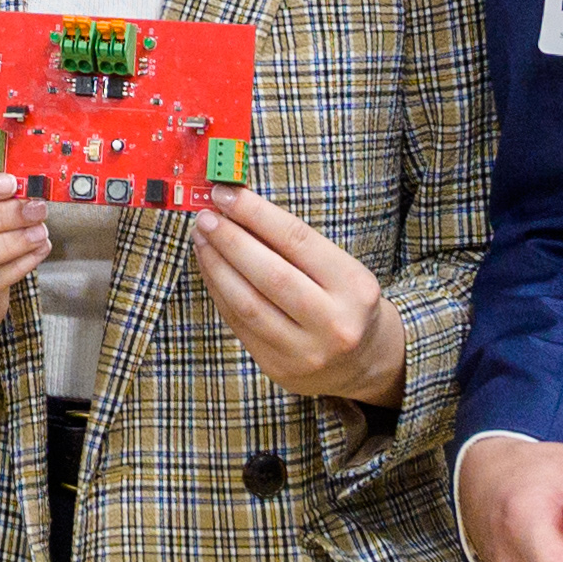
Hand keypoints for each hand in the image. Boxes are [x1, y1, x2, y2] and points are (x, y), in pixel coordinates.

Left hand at [187, 187, 404, 409]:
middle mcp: (334, 323)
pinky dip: (220, 291)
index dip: (256, 213)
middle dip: (231, 240)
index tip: (226, 194)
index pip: (298, 240)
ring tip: (202, 239)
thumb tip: (238, 208)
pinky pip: (239, 324)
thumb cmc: (344, 301)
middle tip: (206, 217)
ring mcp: (306, 352)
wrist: (361, 361)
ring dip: (217, 266)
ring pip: (248, 304)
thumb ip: (293, 244)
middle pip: (270, 274)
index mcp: (355, 288)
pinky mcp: (279, 367)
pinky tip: (210, 268)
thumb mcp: (338, 268)